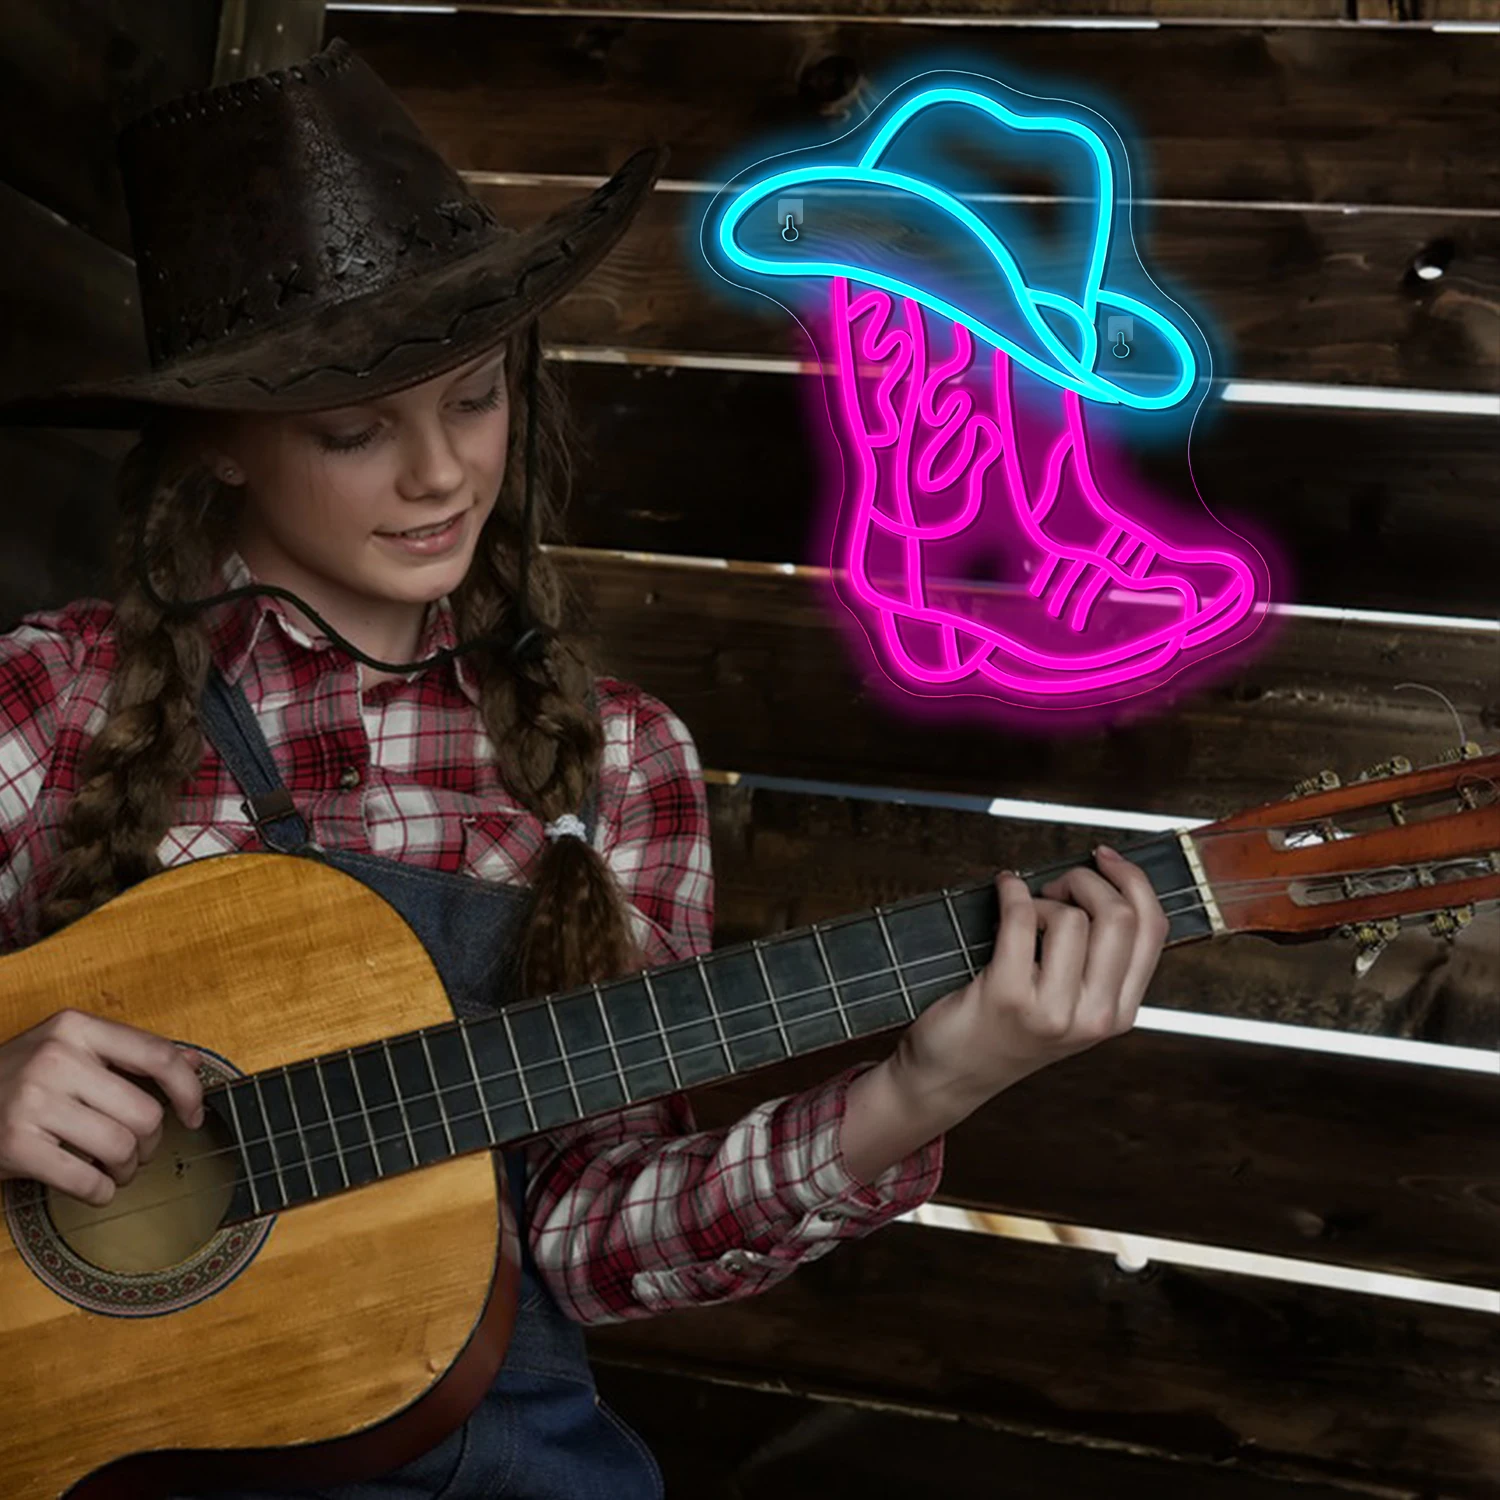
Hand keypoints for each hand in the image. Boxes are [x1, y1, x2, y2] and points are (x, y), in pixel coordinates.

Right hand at [0, 1009, 205, 1206]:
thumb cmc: (20, 1078)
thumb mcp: (70, 1049)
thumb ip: (129, 1054)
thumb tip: (193, 1061)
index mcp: (76, 1027)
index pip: (158, 1055)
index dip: (189, 1090)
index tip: (194, 1115)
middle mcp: (56, 1058)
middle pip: (145, 1113)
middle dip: (151, 1142)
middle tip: (137, 1150)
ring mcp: (33, 1102)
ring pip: (121, 1148)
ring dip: (128, 1169)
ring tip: (115, 1168)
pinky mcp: (16, 1145)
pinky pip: (87, 1180)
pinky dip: (101, 1192)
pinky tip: (96, 1187)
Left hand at [888, 846, 1169, 1115]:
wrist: (953, 1074)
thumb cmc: (1008, 1028)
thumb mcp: (1072, 1004)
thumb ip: (1098, 959)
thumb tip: (1104, 879)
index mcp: (1120, 1013)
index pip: (1152, 929)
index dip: (1134, 881)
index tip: (1106, 858)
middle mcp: (1096, 1017)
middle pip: (1119, 916)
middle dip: (1087, 880)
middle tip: (1056, 886)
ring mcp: (1053, 1011)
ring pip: (1071, 916)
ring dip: (1043, 897)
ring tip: (1023, 912)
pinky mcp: (1007, 996)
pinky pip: (1021, 918)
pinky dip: (1012, 891)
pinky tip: (1003, 890)